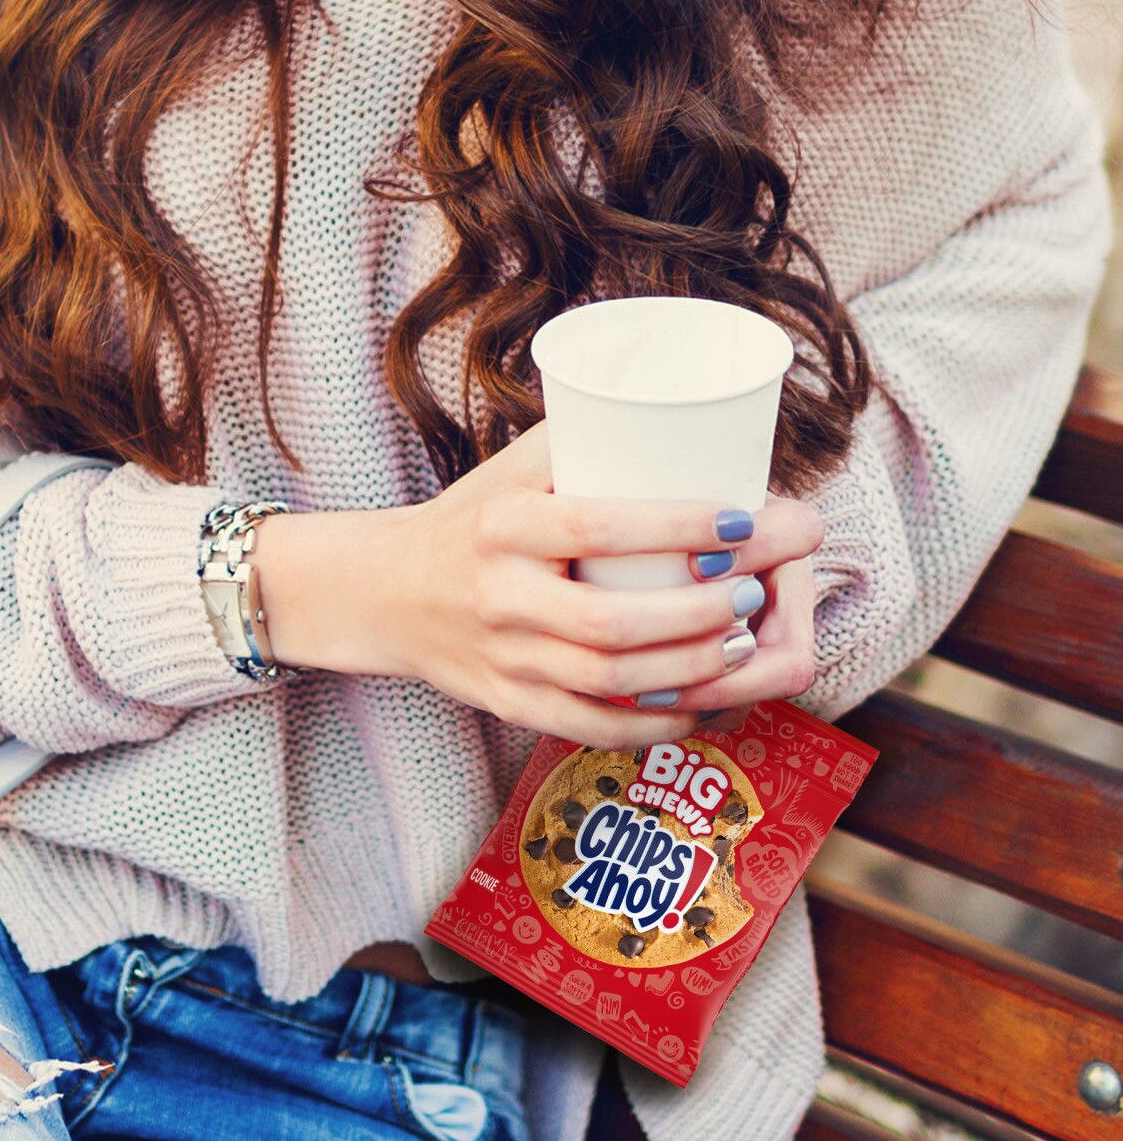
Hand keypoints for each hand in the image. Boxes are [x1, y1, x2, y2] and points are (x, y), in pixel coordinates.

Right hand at [364, 423, 821, 748]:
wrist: (388, 591)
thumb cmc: (474, 519)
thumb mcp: (514, 468)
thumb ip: (590, 441)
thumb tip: (696, 413)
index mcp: (502, 526)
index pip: (596, 528)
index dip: (678, 526)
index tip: (743, 518)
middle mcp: (498, 597)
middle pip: (610, 621)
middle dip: (697, 612)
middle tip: (753, 591)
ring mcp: (503, 659)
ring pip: (607, 682)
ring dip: (688, 669)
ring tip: (741, 642)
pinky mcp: (509, 703)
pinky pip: (589, 727)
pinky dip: (652, 725)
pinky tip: (700, 705)